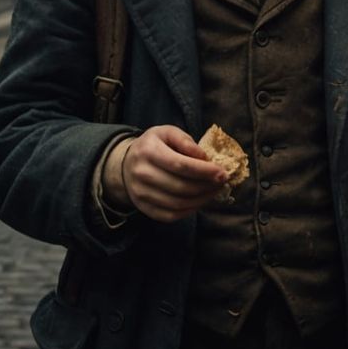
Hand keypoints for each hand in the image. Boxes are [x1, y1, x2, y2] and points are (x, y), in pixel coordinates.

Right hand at [104, 125, 226, 222]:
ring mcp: (141, 194)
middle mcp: (142, 174)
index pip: (180, 165)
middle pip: (180, 187)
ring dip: (201, 200)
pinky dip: (189, 211)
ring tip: (214, 191)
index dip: (204, 171)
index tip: (222, 173)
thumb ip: (185, 141)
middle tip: (222, 183)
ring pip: (177, 204)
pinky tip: (200, 201)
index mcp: (148, 152)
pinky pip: (170, 215)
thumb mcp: (166, 133)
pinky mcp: (143, 208)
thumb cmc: (152, 146)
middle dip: (206, 187)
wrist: (124, 164)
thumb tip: (203, 157)